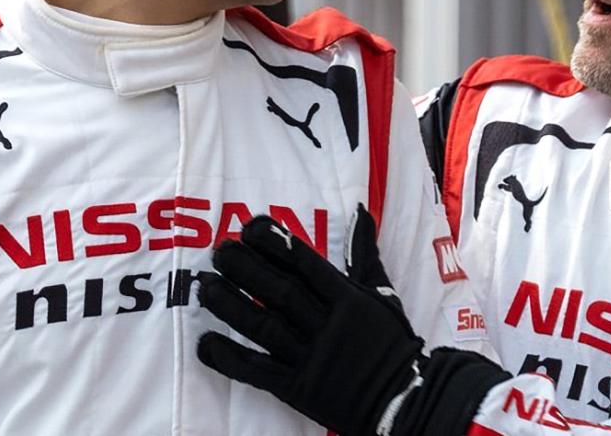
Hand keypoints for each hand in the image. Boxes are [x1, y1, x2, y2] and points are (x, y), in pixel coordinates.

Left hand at [198, 206, 425, 435]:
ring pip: (265, 328)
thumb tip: (360, 211)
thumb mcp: (382, 293)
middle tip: (220, 251)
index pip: (307, 265)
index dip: (276, 244)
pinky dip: (230, 358)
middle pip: (282, 292)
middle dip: (247, 270)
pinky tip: (207, 343)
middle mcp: (328, 325)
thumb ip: (364, 253)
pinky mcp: (299, 389)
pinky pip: (259, 372)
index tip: (250, 228)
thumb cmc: (390, 342)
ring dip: (232, 306)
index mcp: (349, 299)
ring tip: (206, 287)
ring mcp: (312, 358)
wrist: (404, 399)